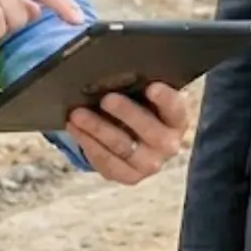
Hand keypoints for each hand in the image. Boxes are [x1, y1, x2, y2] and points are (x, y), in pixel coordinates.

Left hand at [67, 83, 187, 183]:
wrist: (135, 137)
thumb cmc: (139, 106)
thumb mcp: (143, 94)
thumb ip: (137, 85)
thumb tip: (113, 73)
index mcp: (176, 119)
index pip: (175, 108)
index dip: (165, 99)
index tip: (151, 87)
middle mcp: (168, 145)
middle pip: (150, 131)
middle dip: (127, 113)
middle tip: (107, 99)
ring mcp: (149, 164)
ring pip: (123, 147)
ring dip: (98, 129)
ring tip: (78, 114)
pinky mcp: (129, 176)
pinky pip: (107, 162)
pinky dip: (88, 143)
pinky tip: (74, 128)